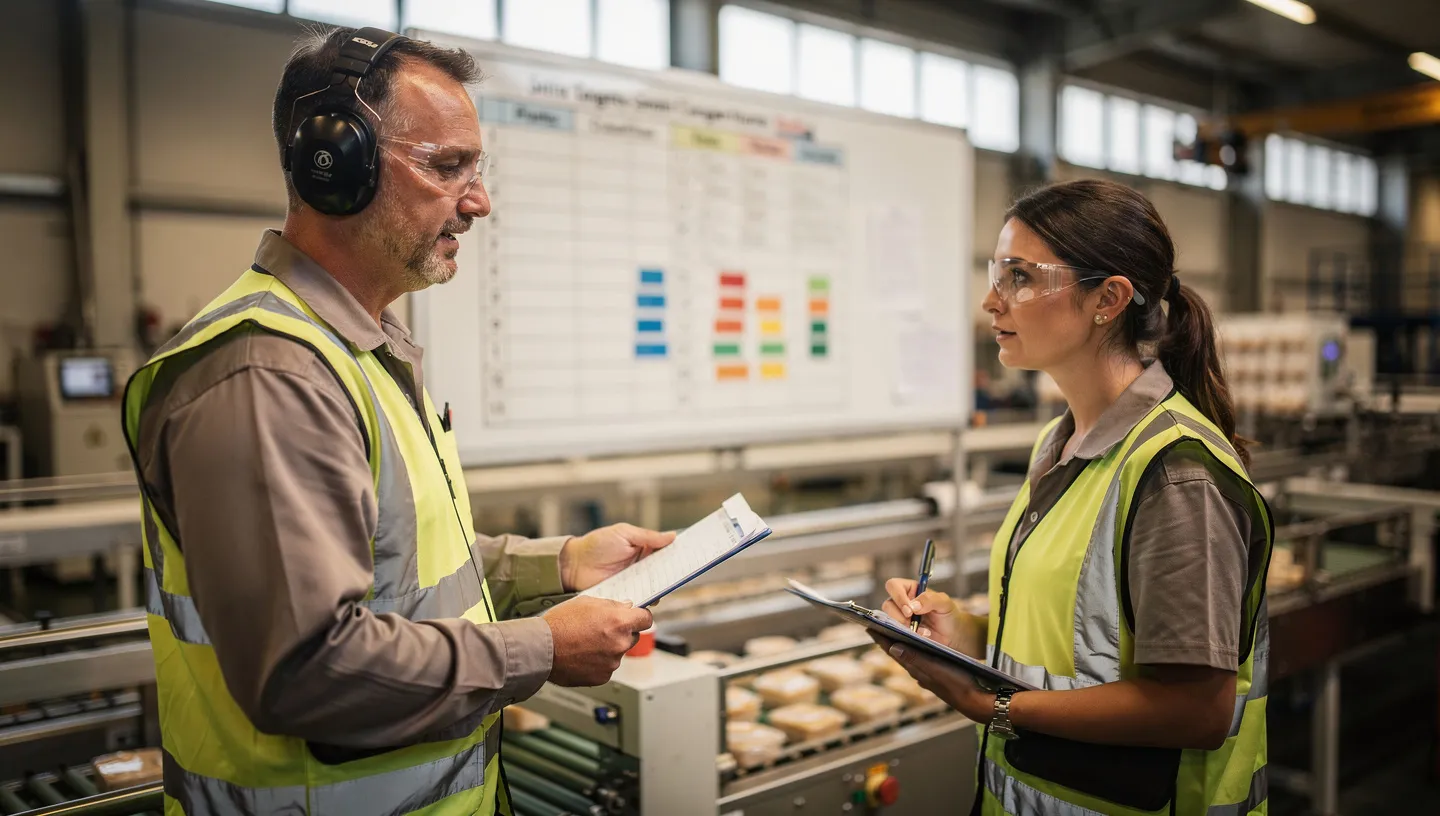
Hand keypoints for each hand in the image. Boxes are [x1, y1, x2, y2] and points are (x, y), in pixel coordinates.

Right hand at [542, 596, 652, 686]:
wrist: (541, 649)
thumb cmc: (559, 624)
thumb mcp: (586, 602)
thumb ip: (611, 605)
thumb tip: (626, 608)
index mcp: (620, 622)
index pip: (646, 619)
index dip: (640, 617)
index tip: (636, 618)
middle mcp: (620, 643)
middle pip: (633, 636)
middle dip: (622, 633)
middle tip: (601, 630)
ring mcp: (612, 662)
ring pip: (618, 653)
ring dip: (608, 648)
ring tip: (585, 643)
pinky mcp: (603, 677)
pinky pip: (607, 667)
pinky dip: (599, 663)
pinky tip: (582, 656)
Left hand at [560, 523, 676, 591]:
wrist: (573, 565)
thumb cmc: (597, 545)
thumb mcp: (624, 534)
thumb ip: (648, 536)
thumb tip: (672, 536)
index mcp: (644, 549)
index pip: (667, 551)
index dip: (680, 553)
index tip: (693, 553)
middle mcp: (643, 566)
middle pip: (666, 571)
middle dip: (675, 571)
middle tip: (685, 570)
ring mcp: (636, 582)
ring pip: (657, 586)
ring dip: (663, 586)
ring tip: (667, 583)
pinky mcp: (628, 595)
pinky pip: (643, 599)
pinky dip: (649, 599)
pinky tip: (653, 597)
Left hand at [872, 633, 996, 722]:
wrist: (977, 701)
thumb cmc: (958, 683)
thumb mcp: (936, 668)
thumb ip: (916, 658)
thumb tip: (893, 648)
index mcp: (916, 669)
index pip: (894, 651)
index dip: (881, 639)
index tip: (868, 627)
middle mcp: (919, 672)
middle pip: (899, 653)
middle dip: (888, 640)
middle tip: (877, 627)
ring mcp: (929, 675)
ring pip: (910, 657)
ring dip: (901, 645)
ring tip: (893, 634)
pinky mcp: (938, 676)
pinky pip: (921, 661)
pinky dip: (915, 651)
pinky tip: (918, 648)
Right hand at [880, 578, 963, 649]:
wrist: (952, 635)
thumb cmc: (948, 614)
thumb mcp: (944, 602)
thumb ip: (929, 599)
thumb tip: (913, 606)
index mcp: (910, 589)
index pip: (893, 586)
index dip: (898, 597)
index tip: (910, 610)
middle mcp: (901, 602)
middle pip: (887, 604)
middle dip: (899, 616)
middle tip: (912, 622)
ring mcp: (899, 618)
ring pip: (888, 620)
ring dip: (903, 627)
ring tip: (921, 631)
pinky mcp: (900, 631)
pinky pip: (893, 633)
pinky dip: (905, 635)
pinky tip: (920, 636)